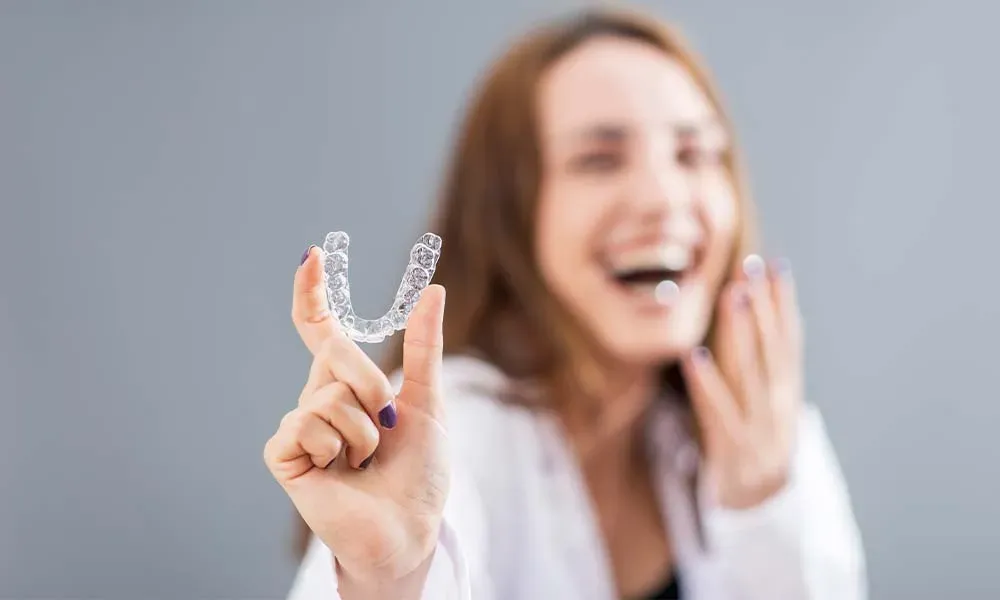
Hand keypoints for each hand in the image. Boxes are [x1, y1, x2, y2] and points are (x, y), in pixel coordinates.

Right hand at [264, 246, 449, 592]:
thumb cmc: (419, 473)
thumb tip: (434, 290)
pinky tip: (339, 472)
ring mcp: (299, 425)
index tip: (312, 254)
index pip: (321, 329)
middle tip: (388, 421)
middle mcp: (317, 398)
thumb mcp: (428, 401)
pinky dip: (336, 448)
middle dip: (373, 384)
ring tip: (365, 460)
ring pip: (328, 395)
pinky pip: (307, 424)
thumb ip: (424, 346)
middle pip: (335, 352)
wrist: (410, 528)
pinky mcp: (284, 453)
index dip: (312, 293)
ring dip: (364, 430)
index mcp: (347, 384)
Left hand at [682, 255, 802, 508]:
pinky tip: (693, 354)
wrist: (761, 511)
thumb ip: (760, 363)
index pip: (789, 339)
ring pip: (750, 372)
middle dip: (763, 304)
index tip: (776, 262)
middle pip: (771, 348)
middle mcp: (778, 405)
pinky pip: (717, 412)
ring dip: (742, 331)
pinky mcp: (732, 450)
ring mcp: (758, 428)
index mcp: (787, 392)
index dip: (784, 301)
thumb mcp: (764, 403)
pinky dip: (707, 382)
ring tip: (733, 295)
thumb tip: (752, 312)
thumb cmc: (754, 444)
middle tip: (751, 265)